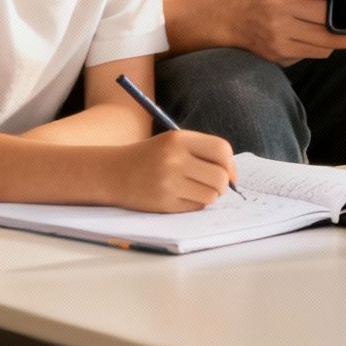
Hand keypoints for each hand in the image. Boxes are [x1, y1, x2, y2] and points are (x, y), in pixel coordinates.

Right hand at [115, 130, 236, 212]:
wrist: (113, 173)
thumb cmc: (149, 158)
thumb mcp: (172, 143)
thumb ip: (202, 152)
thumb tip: (233, 176)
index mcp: (178, 139)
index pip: (222, 149)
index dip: (230, 164)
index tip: (229, 172)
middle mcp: (174, 159)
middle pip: (220, 176)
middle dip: (223, 184)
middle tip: (213, 185)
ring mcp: (169, 182)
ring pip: (211, 195)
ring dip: (209, 195)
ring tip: (194, 190)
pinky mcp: (164, 202)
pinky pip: (196, 207)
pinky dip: (195, 204)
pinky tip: (181, 197)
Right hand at [230, 0, 345, 65]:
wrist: (236, 17)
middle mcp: (278, 5)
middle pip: (324, 15)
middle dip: (342, 17)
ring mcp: (278, 31)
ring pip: (324, 39)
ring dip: (341, 37)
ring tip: (345, 30)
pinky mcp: (280, 51)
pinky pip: (317, 53)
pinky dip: (327, 47)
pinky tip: (322, 38)